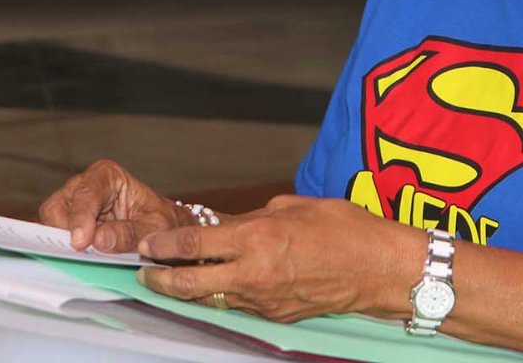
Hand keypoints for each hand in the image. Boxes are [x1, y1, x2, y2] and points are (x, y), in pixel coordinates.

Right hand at [39, 159, 186, 251]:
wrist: (163, 232)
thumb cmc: (160, 223)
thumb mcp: (154, 229)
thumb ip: (128, 234)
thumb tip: (98, 241)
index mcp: (108, 176)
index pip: (86, 193)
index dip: (80, 217)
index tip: (81, 242)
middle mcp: (85, 186)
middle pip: (59, 206)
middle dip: (65, 230)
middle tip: (78, 254)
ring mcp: (72, 205)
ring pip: (51, 221)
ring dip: (61, 241)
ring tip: (81, 258)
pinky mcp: (67, 225)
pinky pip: (52, 236)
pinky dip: (58, 248)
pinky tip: (72, 259)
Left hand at [135, 194, 422, 323]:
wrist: (379, 268)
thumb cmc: (345, 228)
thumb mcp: (294, 206)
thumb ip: (255, 217)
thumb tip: (231, 226)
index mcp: (257, 237)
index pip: (195, 244)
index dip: (163, 246)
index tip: (145, 244)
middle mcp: (254, 272)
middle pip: (189, 282)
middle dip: (160, 278)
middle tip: (143, 271)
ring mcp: (264, 300)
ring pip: (211, 298)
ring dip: (188, 290)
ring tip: (170, 281)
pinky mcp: (276, 316)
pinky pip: (239, 306)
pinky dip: (222, 296)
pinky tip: (216, 286)